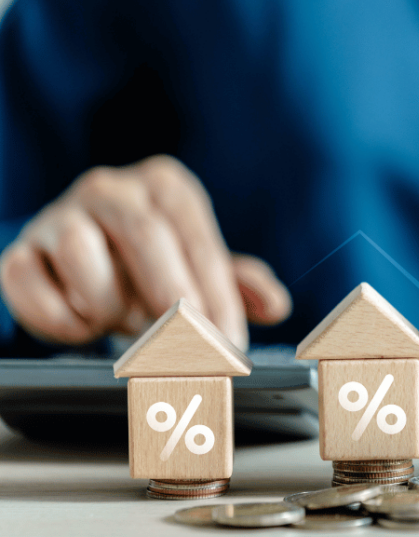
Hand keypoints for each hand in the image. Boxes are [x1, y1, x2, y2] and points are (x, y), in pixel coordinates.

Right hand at [0, 155, 290, 349]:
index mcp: (166, 186)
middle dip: (172, 302)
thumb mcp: (201, 268)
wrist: (78, 262)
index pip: (199, 243)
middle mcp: (112, 188)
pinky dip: (61, 319)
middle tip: (188, 350)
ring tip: (122, 320)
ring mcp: (59, 215)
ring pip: (83, 257)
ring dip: (109, 305)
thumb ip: (240, 284)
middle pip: (147, 238)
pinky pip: (31, 287)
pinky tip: (82, 323)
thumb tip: (275, 304)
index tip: (229, 347)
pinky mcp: (17, 251)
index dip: (217, 300)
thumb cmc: (153, 266)